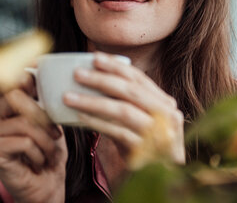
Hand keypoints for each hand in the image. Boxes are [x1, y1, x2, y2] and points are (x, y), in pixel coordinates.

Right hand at [0, 75, 67, 202]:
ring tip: (49, 152)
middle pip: (17, 96)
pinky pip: (24, 141)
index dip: (24, 75)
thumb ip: (41, 100)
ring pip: (25, 123)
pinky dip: (39, 153)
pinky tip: (38, 162)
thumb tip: (35, 72)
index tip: (35, 66)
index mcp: (5, 107)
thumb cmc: (48, 153)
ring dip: (46, 140)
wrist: (46, 186)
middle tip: (55, 134)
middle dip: (44, 115)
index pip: (10, 81)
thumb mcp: (50, 121)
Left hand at [62, 52, 184, 166]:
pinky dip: (97, 123)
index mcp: (165, 103)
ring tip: (69, 96)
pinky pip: (118, 132)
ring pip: (123, 110)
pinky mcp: (148, 152)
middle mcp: (168, 115)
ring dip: (93, 101)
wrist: (159, 180)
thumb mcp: (139, 121)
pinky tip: (79, 118)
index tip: (94, 57)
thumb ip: (127, 102)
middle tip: (78, 73)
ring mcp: (160, 134)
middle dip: (102, 79)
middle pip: (131, 91)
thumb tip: (97, 77)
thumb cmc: (144, 147)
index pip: (140, 79)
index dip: (116, 66)